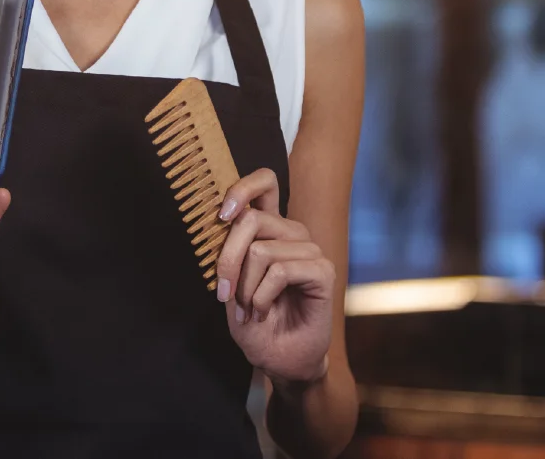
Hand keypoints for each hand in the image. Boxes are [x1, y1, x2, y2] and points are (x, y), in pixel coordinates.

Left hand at [214, 169, 333, 383]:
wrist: (280, 360)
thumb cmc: (255, 323)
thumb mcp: (231, 286)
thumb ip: (229, 254)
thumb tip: (223, 220)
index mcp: (270, 229)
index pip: (265, 183)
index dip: (242, 188)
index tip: (222, 213)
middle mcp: (291, 233)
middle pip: (251, 218)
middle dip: (228, 259)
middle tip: (224, 292)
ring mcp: (309, 250)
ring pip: (261, 250)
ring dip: (246, 287)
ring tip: (249, 310)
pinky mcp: (322, 271)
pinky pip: (280, 271)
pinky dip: (262, 296)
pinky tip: (262, 312)